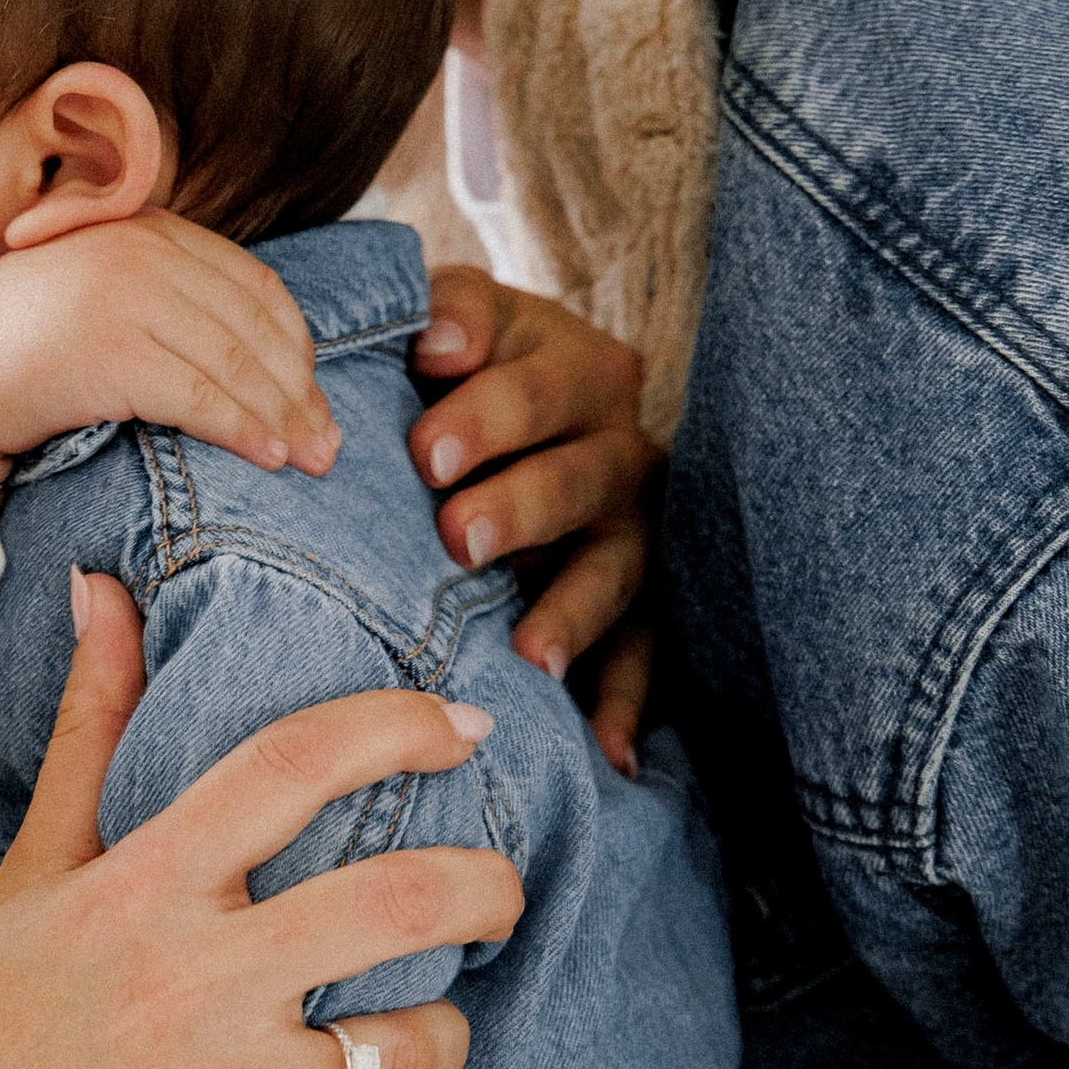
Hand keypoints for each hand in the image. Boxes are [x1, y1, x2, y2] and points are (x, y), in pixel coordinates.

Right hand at [0, 214, 335, 551]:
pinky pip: (199, 395)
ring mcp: (125, 294)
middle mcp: (141, 249)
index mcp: (148, 228)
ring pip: (235, 363)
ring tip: (311, 460)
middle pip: (254, 326)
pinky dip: (242, 428)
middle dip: (301, 390)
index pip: (255, 285)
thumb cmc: (26, 351)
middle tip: (330, 444)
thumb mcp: (103, 297)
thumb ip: (167, 296)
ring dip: (283, 417)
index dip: (297, 346)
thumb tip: (254, 347)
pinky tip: (268, 458)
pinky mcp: (110, 348)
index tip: (313, 398)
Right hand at [0, 576, 514, 1068]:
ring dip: (438, 1033)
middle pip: (402, 900)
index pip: (295, 766)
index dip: (399, 726)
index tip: (461, 726)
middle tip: (501, 891)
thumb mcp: (30, 878)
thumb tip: (104, 591)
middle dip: (488, 887)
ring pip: (411, 1045)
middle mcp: (188, 981)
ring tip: (415, 1033)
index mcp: (139, 889)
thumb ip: (90, 734)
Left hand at [409, 271, 658, 777]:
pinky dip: (626, 704)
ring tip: (529, 652)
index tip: (425, 452)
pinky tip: (609, 755)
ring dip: (574, 609)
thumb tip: (435, 337)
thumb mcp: (448, 322)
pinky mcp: (640, 599)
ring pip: (615, 567)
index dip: (486, 412)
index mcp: (568, 363)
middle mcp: (615, 444)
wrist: (505, 414)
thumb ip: (439, 312)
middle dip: (520, 505)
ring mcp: (632, 527)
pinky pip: (644, 655)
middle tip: (455, 536)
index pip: (536, 379)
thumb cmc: (448, 368)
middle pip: (580, 473)